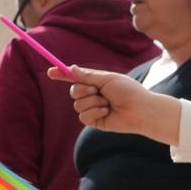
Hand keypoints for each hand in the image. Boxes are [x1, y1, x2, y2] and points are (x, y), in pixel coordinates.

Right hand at [58, 66, 179, 141]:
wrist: (140, 110)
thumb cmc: (128, 91)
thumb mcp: (107, 79)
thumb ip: (87, 76)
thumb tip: (70, 68)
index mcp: (96, 81)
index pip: (75, 77)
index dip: (62, 74)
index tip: (50, 72)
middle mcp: (93, 94)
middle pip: (73, 91)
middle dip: (82, 90)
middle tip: (97, 90)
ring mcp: (93, 108)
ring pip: (77, 104)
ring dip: (92, 102)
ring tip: (107, 103)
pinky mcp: (95, 121)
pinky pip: (83, 116)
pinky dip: (94, 112)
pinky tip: (107, 112)